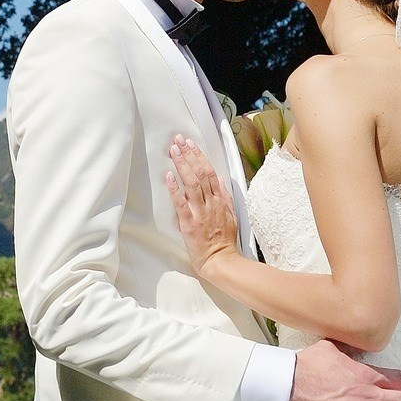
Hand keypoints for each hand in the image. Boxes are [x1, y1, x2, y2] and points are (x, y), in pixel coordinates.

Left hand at [163, 134, 239, 280]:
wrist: (222, 261)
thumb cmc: (225, 241)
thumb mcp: (231, 215)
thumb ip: (225, 197)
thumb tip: (220, 180)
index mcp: (221, 200)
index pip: (210, 172)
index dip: (200, 156)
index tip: (191, 144)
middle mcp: (211, 202)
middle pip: (200, 172)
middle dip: (189, 154)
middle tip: (178, 140)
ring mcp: (200, 212)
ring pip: (192, 183)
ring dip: (182, 164)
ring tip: (173, 150)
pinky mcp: (190, 223)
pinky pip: (181, 202)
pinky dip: (175, 188)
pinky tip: (168, 176)